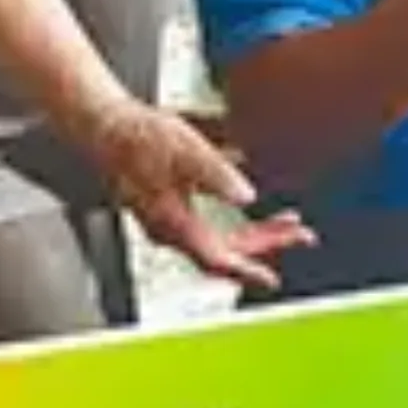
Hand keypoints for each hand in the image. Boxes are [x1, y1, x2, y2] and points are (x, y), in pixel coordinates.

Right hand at [80, 98, 314, 292]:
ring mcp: (170, 223)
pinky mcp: (171, 210)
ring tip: (288, 223)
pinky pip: (211, 229)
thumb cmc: (140, 137)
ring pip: (220, 241)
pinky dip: (238, 223)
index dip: (247, 270)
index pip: (217, 258)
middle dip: (266, 246)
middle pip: (226, 252)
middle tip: (301, 236)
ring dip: (256, 234)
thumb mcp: (187, 149)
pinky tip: (255, 207)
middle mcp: (171, 230)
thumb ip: (218, 173)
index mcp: (175, 222)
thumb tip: (247, 194)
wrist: (106, 129)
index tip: (273, 278)